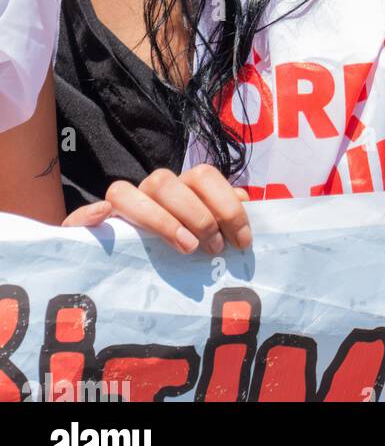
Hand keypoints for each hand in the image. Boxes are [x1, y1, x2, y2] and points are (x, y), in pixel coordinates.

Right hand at [63, 164, 252, 255]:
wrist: (125, 269)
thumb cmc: (181, 248)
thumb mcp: (206, 232)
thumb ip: (223, 213)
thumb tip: (245, 199)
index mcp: (179, 187)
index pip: (203, 176)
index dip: (227, 205)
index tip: (242, 241)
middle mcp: (148, 190)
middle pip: (165, 181)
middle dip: (197, 214)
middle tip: (214, 248)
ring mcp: (119, 207)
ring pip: (126, 191)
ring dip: (158, 218)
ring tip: (187, 248)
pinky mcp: (88, 228)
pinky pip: (80, 215)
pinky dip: (88, 214)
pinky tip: (103, 217)